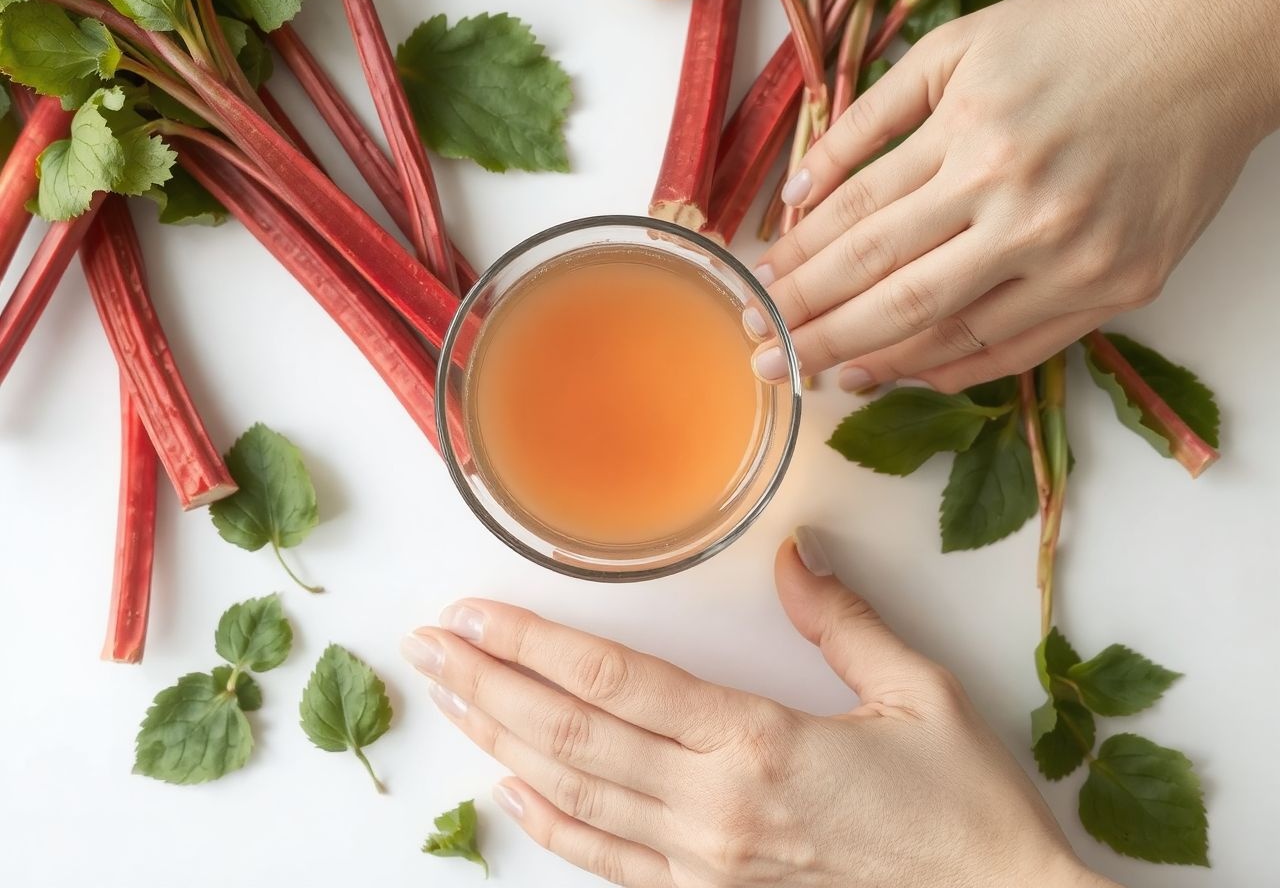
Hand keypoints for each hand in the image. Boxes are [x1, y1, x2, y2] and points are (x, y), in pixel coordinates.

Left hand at [401, 534, 1116, 887]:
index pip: (617, 680)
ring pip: (576, 795)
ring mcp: (705, 860)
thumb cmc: (962, 806)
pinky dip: (552, 826)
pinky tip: (510, 792)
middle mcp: (714, 805)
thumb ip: (842, 619)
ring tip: (449, 700)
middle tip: (429, 646)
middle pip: (572, 734)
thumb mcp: (918, 692)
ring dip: (502, 742)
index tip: (475, 614)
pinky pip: (610, 861)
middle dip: (490, 685)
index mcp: (759, 741)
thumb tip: (793, 557)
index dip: (534, 643)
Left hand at [749, 0, 1279, 392]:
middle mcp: (1020, 203)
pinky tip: (902, 373)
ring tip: (821, 373)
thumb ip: (870, 120)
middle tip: (763, 356)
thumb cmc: (1077, 39)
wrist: (1207, 47)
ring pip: (947, 332)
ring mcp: (1074, 254)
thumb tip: (798, 195)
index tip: (758, 294)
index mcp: (972, 137)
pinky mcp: (1118, 288)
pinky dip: (952, 369)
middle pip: (887, 290)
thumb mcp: (958, 49)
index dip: (798, 268)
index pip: (856, 224)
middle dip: (812, 330)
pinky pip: (1016, 349)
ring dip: (872, 360)